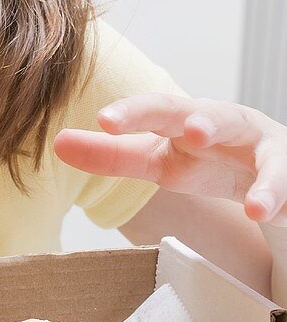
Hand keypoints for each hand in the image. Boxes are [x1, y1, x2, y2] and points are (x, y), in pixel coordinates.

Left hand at [53, 94, 286, 226]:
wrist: (271, 176)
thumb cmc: (210, 161)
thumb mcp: (159, 161)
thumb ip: (112, 155)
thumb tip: (58, 144)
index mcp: (186, 121)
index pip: (156, 111)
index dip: (132, 113)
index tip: (104, 121)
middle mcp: (224, 123)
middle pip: (207, 114)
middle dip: (197, 117)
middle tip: (188, 130)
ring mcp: (261, 145)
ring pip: (255, 141)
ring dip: (237, 146)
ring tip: (214, 146)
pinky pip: (282, 179)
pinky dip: (272, 193)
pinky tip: (258, 210)